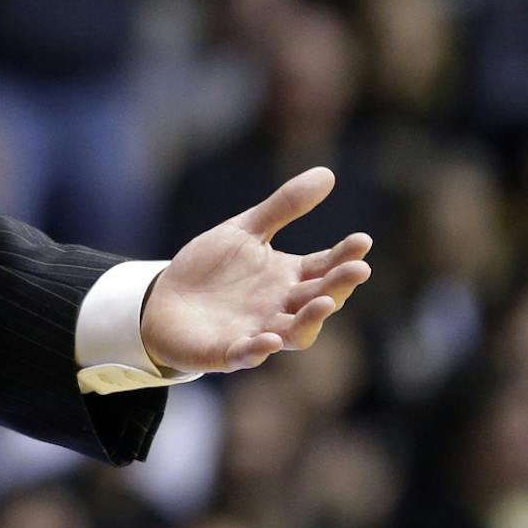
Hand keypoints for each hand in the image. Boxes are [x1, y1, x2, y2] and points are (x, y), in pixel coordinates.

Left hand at [139, 166, 372, 373]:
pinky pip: (246, 354)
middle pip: (318, 300)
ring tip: (326, 302)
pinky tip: (269, 340)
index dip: (344, 257)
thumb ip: (284, 206)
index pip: (324, 268)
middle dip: (339, 286)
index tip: (363, 240)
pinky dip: (259, 350)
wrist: (163, 300)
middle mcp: (280, 308)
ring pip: (293, 333)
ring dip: (310, 320)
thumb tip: (328, 173)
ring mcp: (256, 332)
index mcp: (287, 278)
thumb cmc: (211, 268)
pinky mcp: (226, 352)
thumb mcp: (245, 230)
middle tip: (359, 270)